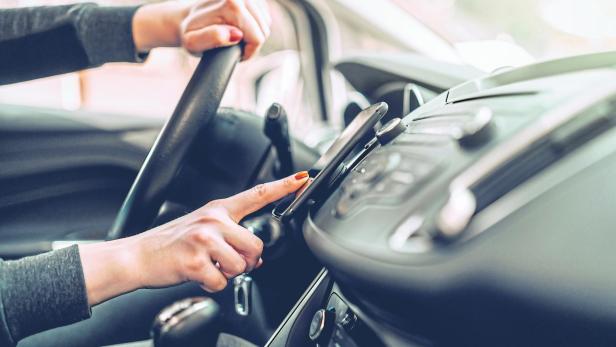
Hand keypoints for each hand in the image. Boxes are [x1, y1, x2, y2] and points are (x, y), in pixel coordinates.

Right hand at [80, 171, 308, 304]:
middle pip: (256, 245)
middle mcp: (213, 220)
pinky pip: (222, 282)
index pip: (257, 194)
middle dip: (247, 261)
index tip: (303, 178)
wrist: (137, 256)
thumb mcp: (202, 229)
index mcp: (218, 210)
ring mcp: (204, 239)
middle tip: (227, 263)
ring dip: (229, 274)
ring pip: (242, 266)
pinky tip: (199, 276)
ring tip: (210, 267)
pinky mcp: (196, 261)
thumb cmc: (171, 243)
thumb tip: (256, 258)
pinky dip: (212, 286)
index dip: (283, 186)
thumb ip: (230, 236)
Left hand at [132, 0, 271, 59]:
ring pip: (266, 23)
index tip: (233, 52)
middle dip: (250, 42)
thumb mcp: (193, 42)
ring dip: (252, 33)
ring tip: (234, 35)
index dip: (248, 51)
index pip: (258, 37)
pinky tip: (240, 26)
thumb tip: (235, 34)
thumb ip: (212, 38)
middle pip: (263, 29)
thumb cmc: (190, 33)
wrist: (186, 18)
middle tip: (231, 44)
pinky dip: (254, 24)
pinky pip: (264, 16)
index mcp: (231, 4)